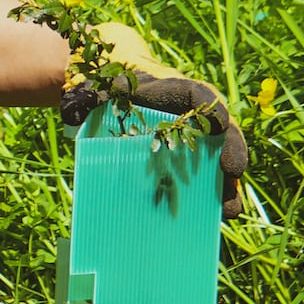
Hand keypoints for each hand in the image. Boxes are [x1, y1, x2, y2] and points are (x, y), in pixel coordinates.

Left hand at [63, 66, 251, 219]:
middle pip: (220, 129)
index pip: (195, 94)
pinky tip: (216, 216)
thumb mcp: (96, 88)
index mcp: (169, 90)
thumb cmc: (106, 89)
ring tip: (228, 208)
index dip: (210, 107)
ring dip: (227, 181)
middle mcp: (189, 113)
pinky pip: (206, 173)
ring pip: (219, 155)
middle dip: (230, 149)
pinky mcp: (187, 156)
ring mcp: (192, 136)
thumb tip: (71, 112)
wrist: (111, 93)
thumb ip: (86, 98)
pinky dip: (213, 192)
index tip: (219, 122)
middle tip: (233, 172)